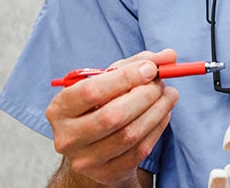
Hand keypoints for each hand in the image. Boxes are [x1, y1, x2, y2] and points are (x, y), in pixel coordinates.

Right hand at [45, 49, 179, 185]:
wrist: (96, 144)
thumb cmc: (103, 103)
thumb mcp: (113, 78)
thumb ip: (139, 62)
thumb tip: (169, 56)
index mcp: (60, 108)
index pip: (91, 91)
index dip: (125, 78)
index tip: (150, 69)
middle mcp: (67, 137)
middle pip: (112, 116)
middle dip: (145, 95)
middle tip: (161, 84)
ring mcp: (85, 160)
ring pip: (129, 134)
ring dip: (157, 111)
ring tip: (169, 95)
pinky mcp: (106, 173)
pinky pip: (139, 150)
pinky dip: (157, 128)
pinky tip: (164, 114)